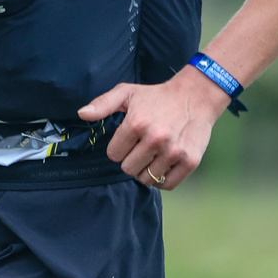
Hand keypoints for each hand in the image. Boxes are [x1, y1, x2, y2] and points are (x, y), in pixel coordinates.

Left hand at [77, 66, 228, 189]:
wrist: (196, 96)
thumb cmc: (157, 96)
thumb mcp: (127, 93)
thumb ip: (103, 104)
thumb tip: (81, 114)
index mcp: (136, 124)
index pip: (113, 155)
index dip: (118, 148)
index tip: (128, 141)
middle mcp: (155, 139)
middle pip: (128, 169)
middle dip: (131, 161)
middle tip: (140, 149)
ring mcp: (174, 152)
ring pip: (147, 179)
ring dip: (147, 170)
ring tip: (152, 156)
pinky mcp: (189, 161)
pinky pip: (167, 184)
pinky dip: (163, 179)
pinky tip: (163, 165)